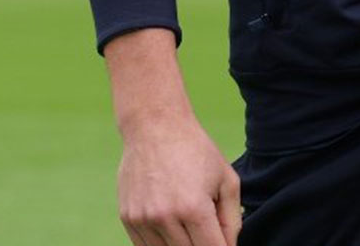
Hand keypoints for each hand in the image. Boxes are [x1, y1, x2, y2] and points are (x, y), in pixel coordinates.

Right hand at [117, 112, 241, 245]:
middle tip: (206, 230)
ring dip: (181, 245)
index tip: (223, 244)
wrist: (155, 126)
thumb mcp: (227, 179)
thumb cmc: (196, 150)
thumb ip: (232, 219)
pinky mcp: (127, 218)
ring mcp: (143, 219)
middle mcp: (165, 217)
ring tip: (188, 224)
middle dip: (202, 245)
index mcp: (194, 208)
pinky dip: (161, 243)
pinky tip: (171, 226)